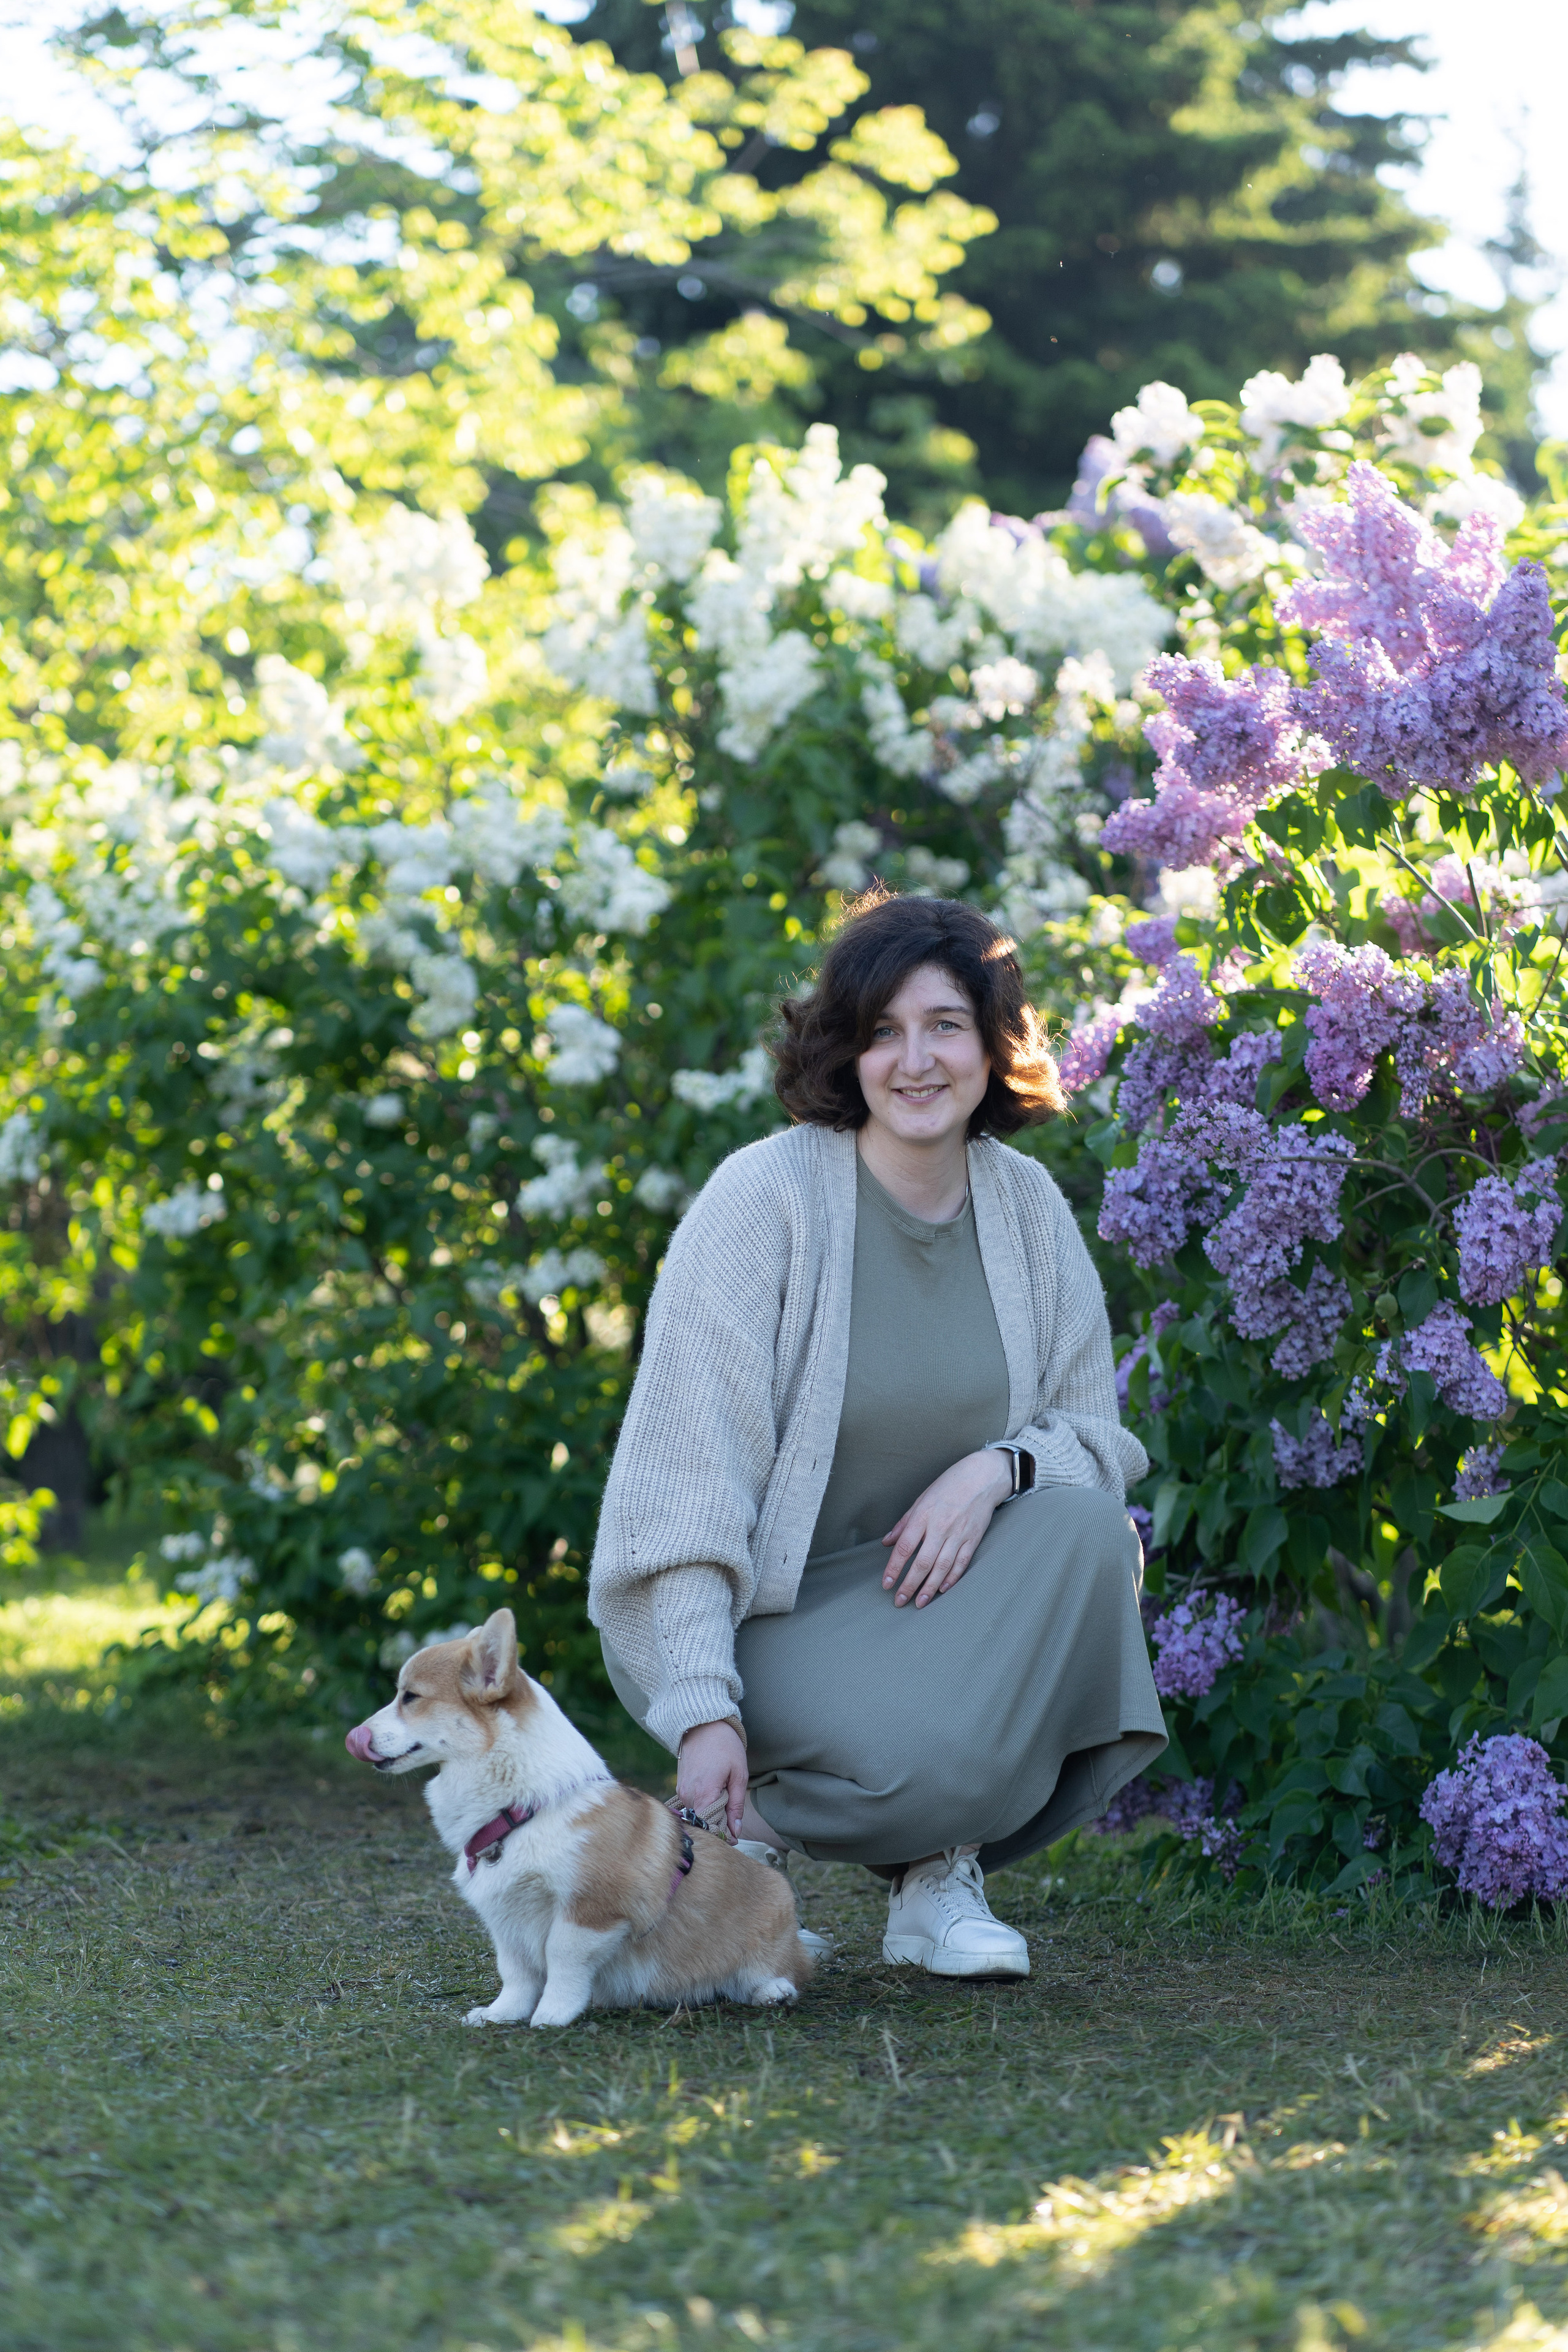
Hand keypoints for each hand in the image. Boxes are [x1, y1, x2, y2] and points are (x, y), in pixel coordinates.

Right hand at [676, 1719, 747, 1838]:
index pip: (710, 1828)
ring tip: (724, 1799)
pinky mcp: (680, 1786)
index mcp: (704, 1793)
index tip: (735, 1837)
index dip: (723, 1834)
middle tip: (733, 1818)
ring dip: (711, 1812)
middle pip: (703, 1822)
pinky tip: (715, 1792)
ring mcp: (682, 1790)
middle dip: (719, 1824)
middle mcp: (688, 1795)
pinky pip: (693, 1803)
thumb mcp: (739, 1774)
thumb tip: (735, 1831)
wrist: (703, 1724)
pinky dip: (704, 1803)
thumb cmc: (725, 1746)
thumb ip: (736, 1805)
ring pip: (698, 1813)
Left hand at [882, 1448, 1012, 1609]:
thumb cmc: (948, 1486)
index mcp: (923, 1515)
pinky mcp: (973, 1539)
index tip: (886, 1584)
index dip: (894, 1568)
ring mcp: (958, 1534)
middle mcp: (940, 1527)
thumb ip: (904, 1523)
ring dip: (929, 1588)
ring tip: (920, 1603)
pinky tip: (942, 1590)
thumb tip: (887, 1542)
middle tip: (899, 1602)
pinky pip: (961, 1563)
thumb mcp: (921, 1499)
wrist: (982, 1478)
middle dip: (910, 1585)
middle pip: (923, 1562)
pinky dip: (952, 1578)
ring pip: (942, 1567)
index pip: (905, 1547)